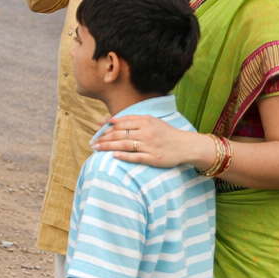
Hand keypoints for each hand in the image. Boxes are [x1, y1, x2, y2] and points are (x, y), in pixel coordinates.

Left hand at [91, 114, 215, 171]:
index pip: (121, 124)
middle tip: (93, 142)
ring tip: (97, 148)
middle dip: (104, 138)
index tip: (97, 133)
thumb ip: (133, 119)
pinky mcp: (153, 158)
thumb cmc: (166, 133)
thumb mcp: (152, 121)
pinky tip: (114, 155)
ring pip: (125, 145)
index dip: (107, 129)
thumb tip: (112, 120)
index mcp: (145, 122)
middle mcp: (146, 132)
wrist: (185, 145)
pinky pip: (136, 157)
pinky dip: (124, 156)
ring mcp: (149, 145)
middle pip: (120, 134)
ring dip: (109, 146)